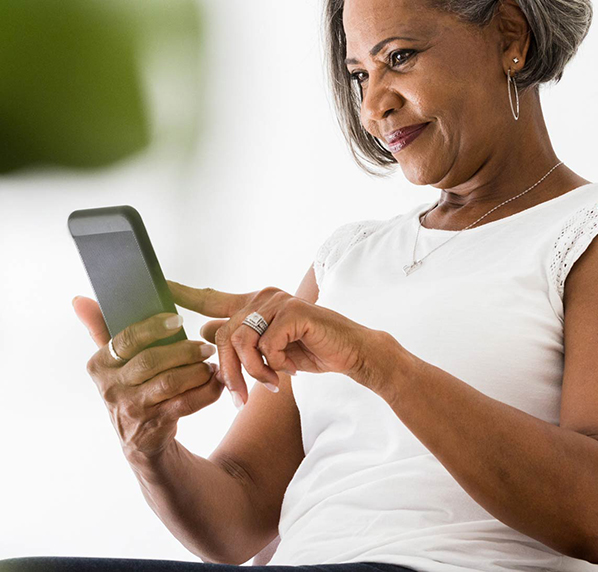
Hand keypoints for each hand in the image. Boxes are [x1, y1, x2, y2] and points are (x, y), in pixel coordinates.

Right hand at [73, 295, 223, 458]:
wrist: (139, 440)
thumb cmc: (130, 388)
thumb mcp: (112, 363)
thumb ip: (99, 329)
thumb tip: (79, 299)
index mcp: (100, 365)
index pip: (125, 340)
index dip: (153, 328)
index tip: (177, 318)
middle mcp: (112, 388)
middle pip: (151, 361)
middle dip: (183, 350)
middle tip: (206, 345)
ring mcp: (133, 409)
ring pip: (170, 382)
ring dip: (197, 369)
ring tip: (211, 363)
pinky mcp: (155, 425)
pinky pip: (186, 403)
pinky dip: (207, 390)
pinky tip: (216, 380)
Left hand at [166, 281, 378, 406]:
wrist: (350, 352)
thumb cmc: (310, 350)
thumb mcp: (269, 350)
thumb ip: (240, 340)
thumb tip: (202, 331)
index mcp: (254, 304)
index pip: (211, 297)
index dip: (184, 293)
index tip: (159, 285)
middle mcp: (263, 297)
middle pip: (223, 334)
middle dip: (227, 372)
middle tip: (238, 399)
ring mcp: (279, 302)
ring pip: (242, 341)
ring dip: (252, 372)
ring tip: (268, 384)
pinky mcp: (293, 312)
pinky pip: (267, 345)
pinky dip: (275, 365)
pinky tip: (289, 370)